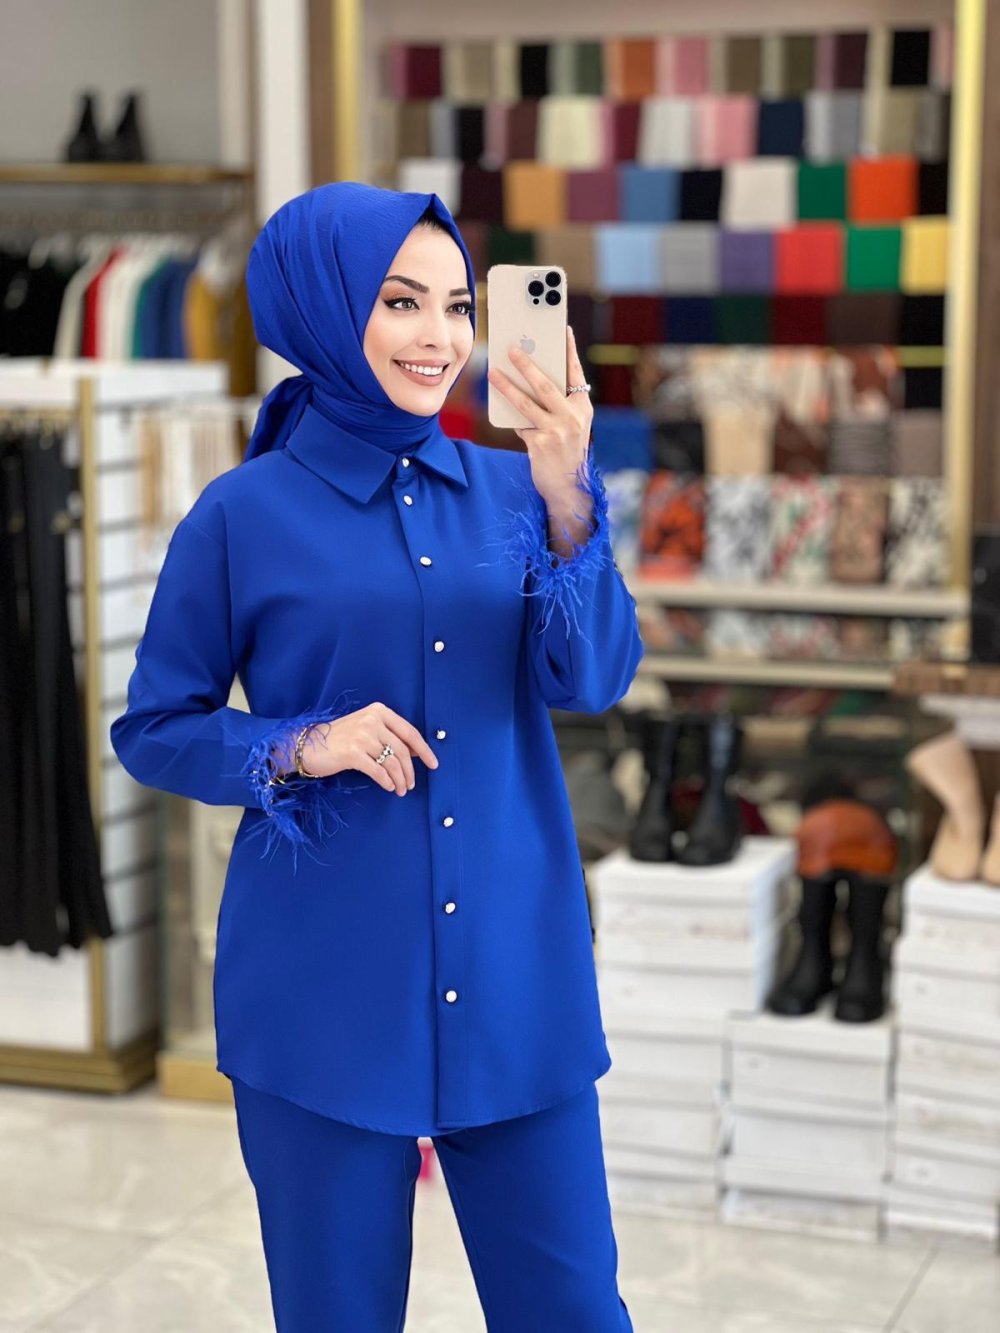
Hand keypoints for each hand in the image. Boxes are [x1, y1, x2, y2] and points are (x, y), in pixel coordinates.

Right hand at [299, 702, 438, 796]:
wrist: (308, 745)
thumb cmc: (340, 738)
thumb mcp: (366, 728)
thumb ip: (389, 735)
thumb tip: (416, 752)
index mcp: (379, 711)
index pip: (409, 732)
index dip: (424, 750)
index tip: (433, 764)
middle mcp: (372, 720)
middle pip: (402, 750)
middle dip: (410, 771)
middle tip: (411, 785)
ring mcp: (362, 736)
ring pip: (392, 762)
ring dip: (400, 779)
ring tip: (401, 789)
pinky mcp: (352, 753)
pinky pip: (378, 771)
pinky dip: (387, 781)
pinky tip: (389, 787)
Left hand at [487, 326, 592, 508]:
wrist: (570, 487)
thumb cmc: (567, 453)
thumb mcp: (570, 426)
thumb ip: (556, 406)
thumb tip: (528, 385)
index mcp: (583, 408)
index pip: (576, 373)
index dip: (570, 351)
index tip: (564, 330)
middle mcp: (572, 417)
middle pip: (546, 384)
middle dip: (527, 364)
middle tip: (512, 349)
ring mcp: (557, 431)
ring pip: (526, 403)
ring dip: (507, 386)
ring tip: (493, 373)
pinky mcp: (540, 444)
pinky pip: (520, 424)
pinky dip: (511, 416)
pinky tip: (500, 406)